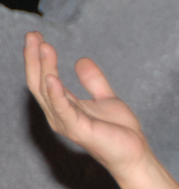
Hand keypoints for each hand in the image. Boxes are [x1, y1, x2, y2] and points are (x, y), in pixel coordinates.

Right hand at [24, 32, 152, 175]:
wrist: (135, 154)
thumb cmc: (119, 131)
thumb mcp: (106, 98)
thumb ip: (93, 81)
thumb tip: (81, 60)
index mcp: (64, 106)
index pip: (43, 78)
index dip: (39, 57)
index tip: (37, 36)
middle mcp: (60, 114)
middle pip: (38, 83)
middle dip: (33, 58)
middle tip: (33, 35)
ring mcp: (67, 123)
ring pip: (47, 92)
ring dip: (44, 68)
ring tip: (44, 46)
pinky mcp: (79, 130)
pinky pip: (63, 110)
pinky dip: (56, 93)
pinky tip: (52, 77)